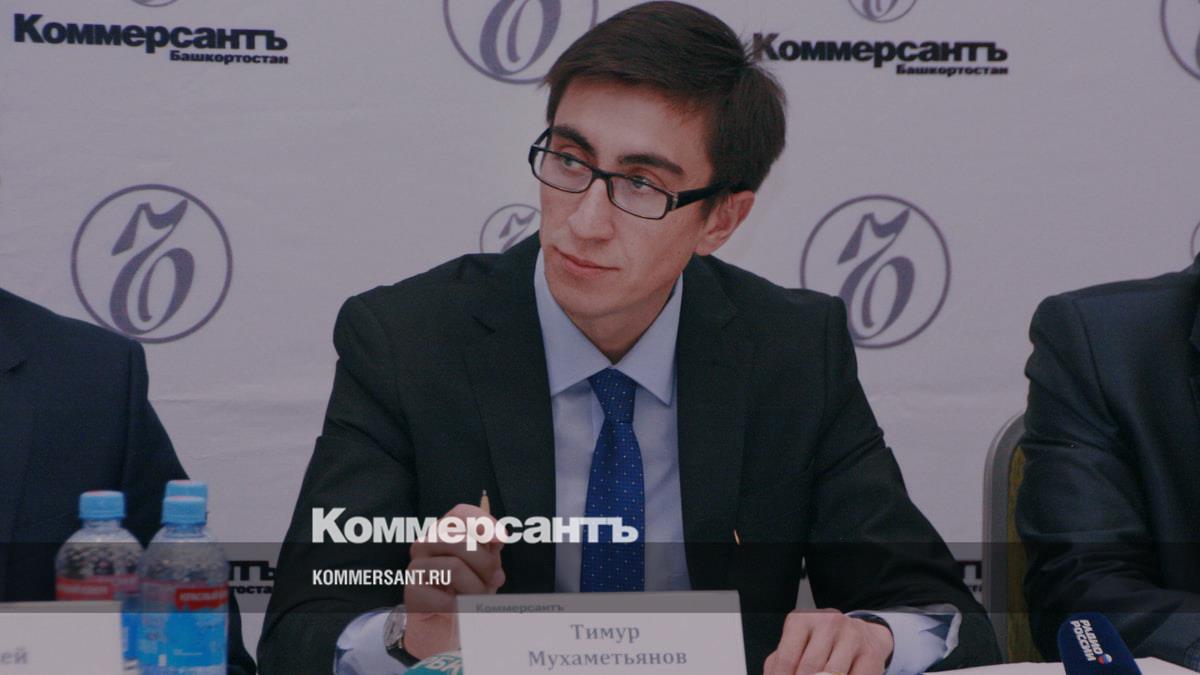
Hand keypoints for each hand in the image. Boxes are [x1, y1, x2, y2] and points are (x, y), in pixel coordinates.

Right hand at [401, 504, 505, 658]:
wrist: (445, 621)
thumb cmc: (468, 587)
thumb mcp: (485, 564)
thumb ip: (490, 547)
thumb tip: (496, 538)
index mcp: (445, 530)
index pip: (460, 513)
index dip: (482, 522)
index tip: (501, 539)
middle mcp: (425, 542)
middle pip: (463, 542)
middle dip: (486, 564)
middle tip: (496, 580)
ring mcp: (415, 565)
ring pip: (455, 568)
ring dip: (477, 589)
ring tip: (479, 598)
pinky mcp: (411, 592)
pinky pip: (446, 597)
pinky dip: (462, 607)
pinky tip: (459, 610)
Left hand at [764, 609, 893, 674]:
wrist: (861, 634)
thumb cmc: (822, 643)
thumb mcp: (797, 645)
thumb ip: (779, 663)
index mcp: (802, 620)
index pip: (787, 658)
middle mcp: (828, 622)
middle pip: (810, 668)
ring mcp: (852, 636)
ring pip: (833, 674)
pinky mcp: (871, 654)